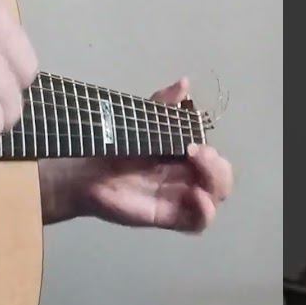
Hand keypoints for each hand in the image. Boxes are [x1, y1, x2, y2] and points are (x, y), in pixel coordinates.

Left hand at [38, 78, 232, 231]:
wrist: (84, 170)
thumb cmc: (113, 146)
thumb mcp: (141, 119)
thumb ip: (164, 104)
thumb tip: (185, 82)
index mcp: (183, 158)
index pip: (214, 160)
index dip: (213, 154)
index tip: (194, 142)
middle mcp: (185, 178)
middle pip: (221, 180)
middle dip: (217, 168)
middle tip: (197, 154)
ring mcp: (177, 199)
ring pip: (214, 200)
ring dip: (214, 185)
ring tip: (197, 174)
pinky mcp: (167, 216)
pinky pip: (196, 222)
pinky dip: (204, 211)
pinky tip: (196, 196)